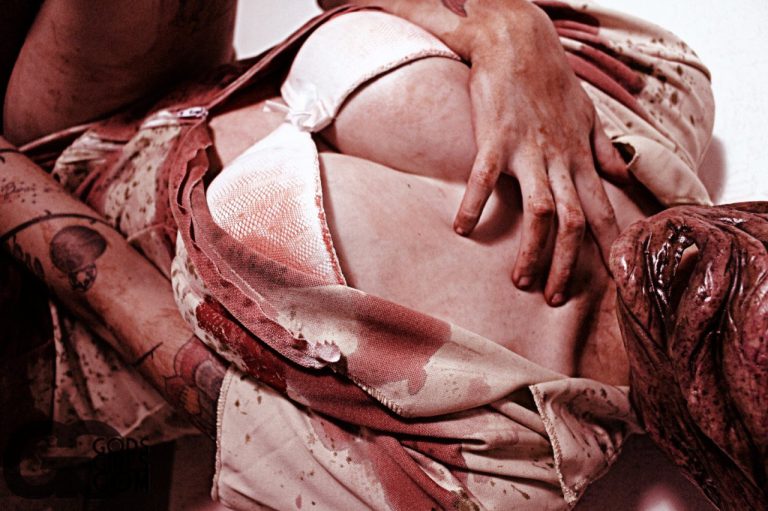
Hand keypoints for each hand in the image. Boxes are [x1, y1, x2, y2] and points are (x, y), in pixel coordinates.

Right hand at [452, 4, 627, 305]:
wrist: (519, 42)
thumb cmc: (551, 79)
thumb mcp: (587, 114)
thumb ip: (604, 149)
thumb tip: (623, 176)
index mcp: (579, 157)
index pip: (600, 209)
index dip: (609, 245)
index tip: (616, 278)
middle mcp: (558, 159)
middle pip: (572, 221)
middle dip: (566, 263)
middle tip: (554, 298)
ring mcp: (527, 150)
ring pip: (539, 210)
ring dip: (531, 249)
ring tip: (519, 281)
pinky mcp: (495, 137)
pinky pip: (485, 178)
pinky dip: (475, 205)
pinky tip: (462, 228)